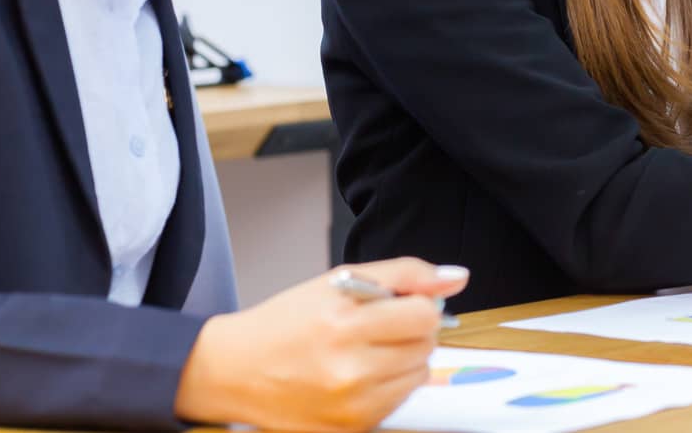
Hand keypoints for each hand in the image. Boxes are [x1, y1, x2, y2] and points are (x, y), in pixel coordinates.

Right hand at [174, 257, 469, 431]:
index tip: (399, 302)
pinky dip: (388, 384)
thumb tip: (458, 277)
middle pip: (426, 345)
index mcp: (344, 324)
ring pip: (418, 374)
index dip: (418, 303)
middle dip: (412, 329)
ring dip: (404, 358)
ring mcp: (352, 407)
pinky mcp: (351, 429)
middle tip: (379, 325)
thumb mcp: (339, 281)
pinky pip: (398, 401)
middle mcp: (350, 370)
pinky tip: (359, 374)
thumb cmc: (285, 322)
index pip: (425, 314)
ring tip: (366, 349)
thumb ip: (404, 274)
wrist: (234, 371)